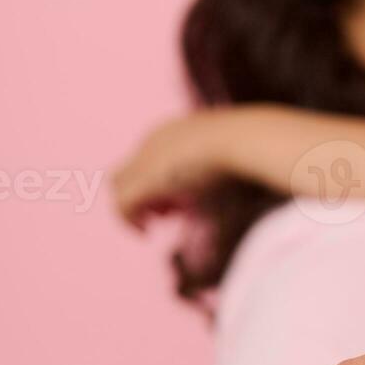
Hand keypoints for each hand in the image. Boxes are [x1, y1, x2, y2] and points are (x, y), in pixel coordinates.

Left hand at [112, 110, 238, 226]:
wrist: (242, 138)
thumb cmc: (247, 144)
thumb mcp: (231, 150)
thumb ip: (224, 160)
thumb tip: (238, 170)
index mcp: (170, 131)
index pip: (148, 156)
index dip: (159, 182)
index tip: (181, 201)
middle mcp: (151, 142)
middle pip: (127, 171)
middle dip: (144, 194)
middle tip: (168, 213)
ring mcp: (145, 162)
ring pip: (118, 188)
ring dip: (133, 209)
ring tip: (154, 225)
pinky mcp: (145, 182)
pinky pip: (122, 206)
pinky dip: (129, 222)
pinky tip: (145, 234)